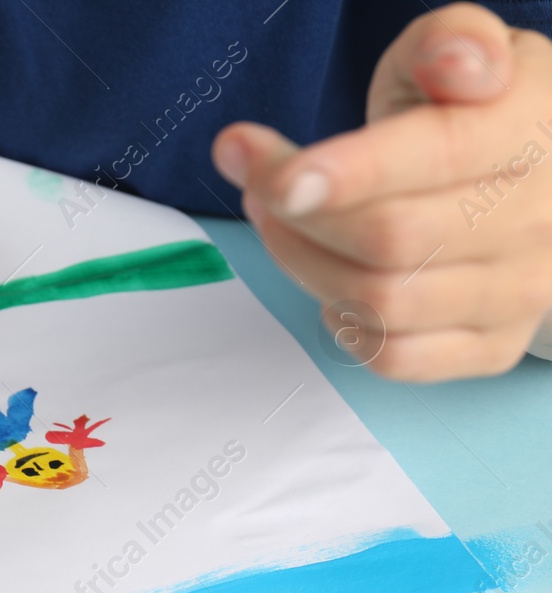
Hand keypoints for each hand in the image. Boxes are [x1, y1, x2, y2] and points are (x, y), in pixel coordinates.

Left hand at [213, 3, 551, 380]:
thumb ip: (452, 43)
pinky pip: (396, 359)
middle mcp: (536, 221)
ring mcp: (517, 291)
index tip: (273, 176)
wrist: (531, 174)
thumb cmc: (474, 114)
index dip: (344, 175)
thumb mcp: (460, 52)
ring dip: (303, 264)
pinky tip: (333, 283)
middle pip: (388, 239)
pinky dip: (345, 326)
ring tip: (281, 222)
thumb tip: (456, 65)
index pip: (433, 161)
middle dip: (298, 214)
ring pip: (381, 302)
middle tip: (258, 182)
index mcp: (526, 136)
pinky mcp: (490, 346)